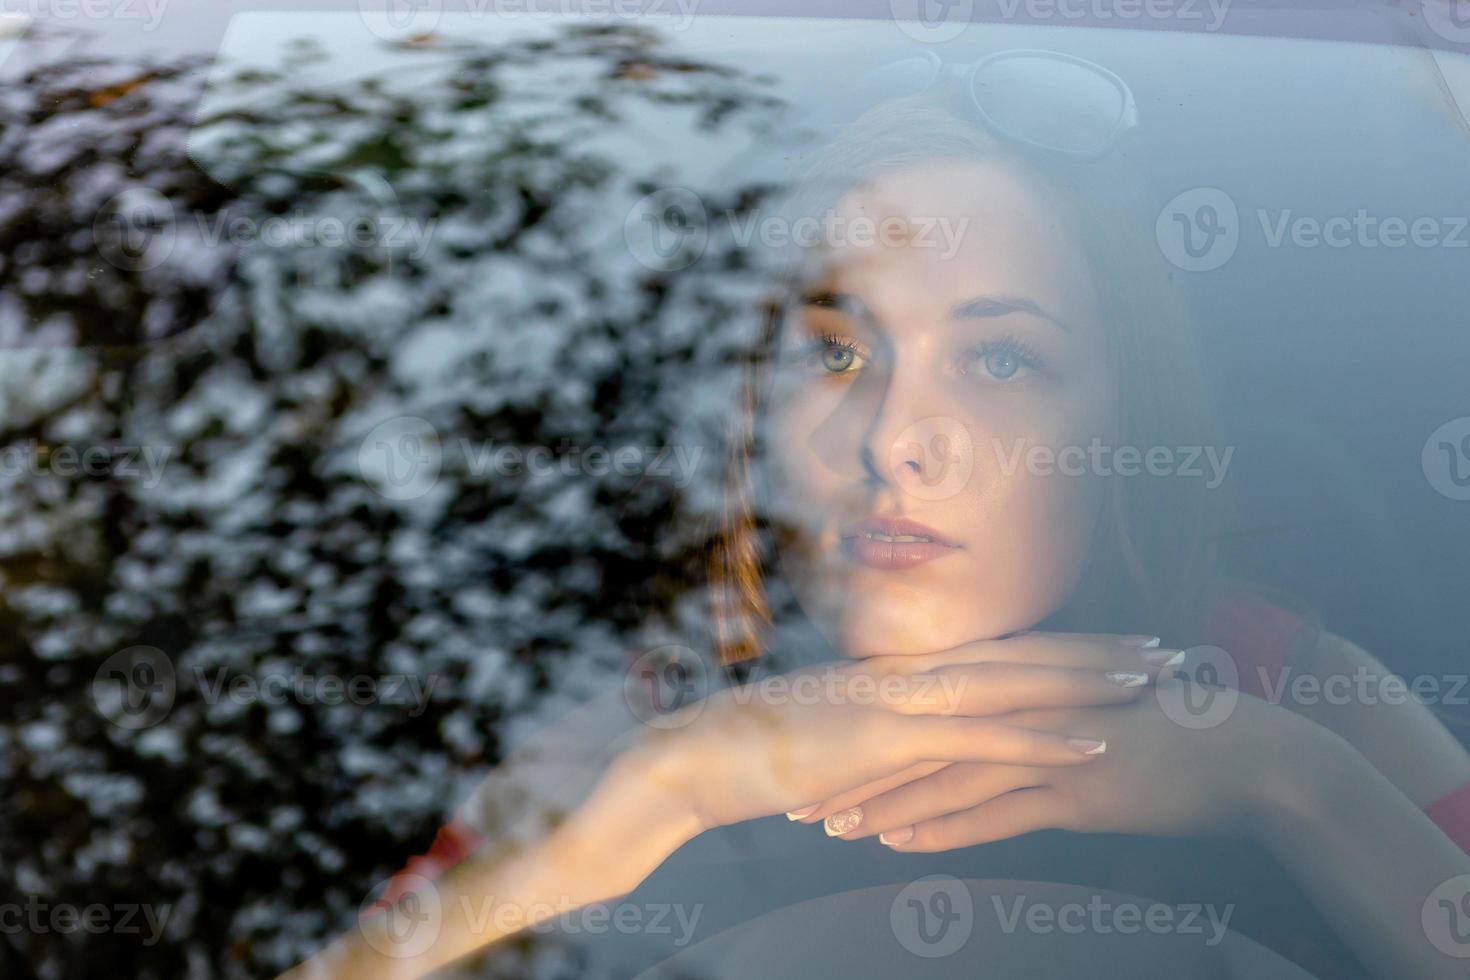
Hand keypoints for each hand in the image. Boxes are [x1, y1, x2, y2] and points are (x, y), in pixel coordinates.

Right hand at [646, 632, 1180, 832]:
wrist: (702, 757)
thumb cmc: (761, 753)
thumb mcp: (837, 739)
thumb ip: (883, 735)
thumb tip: (914, 748)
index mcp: (904, 672)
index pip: (1003, 651)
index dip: (1068, 647)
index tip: (1124, 646)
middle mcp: (913, 674)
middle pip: (1027, 654)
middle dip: (1103, 652)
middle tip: (1173, 650)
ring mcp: (903, 701)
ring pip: (1018, 682)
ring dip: (1093, 680)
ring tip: (1157, 680)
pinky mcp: (890, 737)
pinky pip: (982, 736)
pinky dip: (1044, 738)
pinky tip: (1095, 743)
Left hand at [804, 677, 1318, 849]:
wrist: (1251, 755)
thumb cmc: (1176, 738)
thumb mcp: (1097, 723)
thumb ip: (1045, 728)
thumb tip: (1010, 746)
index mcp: (1027, 686)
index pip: (932, 711)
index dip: (877, 734)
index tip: (827, 755)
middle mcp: (1027, 707)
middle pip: (924, 738)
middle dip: (859, 768)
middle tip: (804, 791)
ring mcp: (1049, 743)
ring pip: (947, 774)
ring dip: (885, 802)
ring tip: (833, 824)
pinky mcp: (1077, 785)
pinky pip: (996, 811)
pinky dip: (944, 827)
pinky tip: (901, 842)